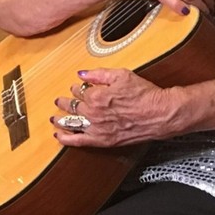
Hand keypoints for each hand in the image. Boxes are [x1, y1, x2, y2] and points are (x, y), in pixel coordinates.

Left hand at [51, 68, 181, 146]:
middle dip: (64, 102)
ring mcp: (97, 128)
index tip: (78, 87)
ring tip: (54, 118)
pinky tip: (58, 136)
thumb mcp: (122, 75)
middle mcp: (93, 113)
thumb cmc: (144, 94)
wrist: (160, 114)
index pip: (79, 90)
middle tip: (60, 100)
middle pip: (72, 106)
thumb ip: (98, 73)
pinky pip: (79, 141)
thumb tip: (81, 74)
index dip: (77, 88)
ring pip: (71, 123)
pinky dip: (66, 139)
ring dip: (60, 120)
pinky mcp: (103, 140)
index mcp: (96, 96)